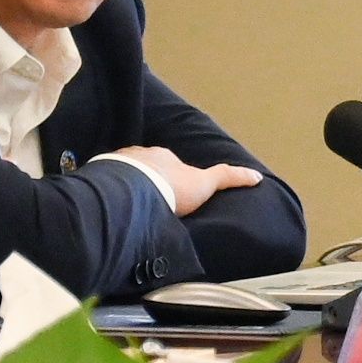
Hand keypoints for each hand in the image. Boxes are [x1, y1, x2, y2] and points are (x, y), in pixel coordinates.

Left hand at [113, 145, 262, 216]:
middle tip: (149, 201)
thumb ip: (228, 178)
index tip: (170, 190)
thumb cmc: (173, 187)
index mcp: (165, 156)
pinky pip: (108, 182)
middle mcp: (142, 154)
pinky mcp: (104, 175)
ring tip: (130, 208)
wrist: (137, 191)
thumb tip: (256, 176)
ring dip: (128, 186)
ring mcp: (121, 163)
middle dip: (148, 180)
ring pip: (126, 173)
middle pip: (146, 167)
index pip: (170, 164)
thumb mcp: (205, 184)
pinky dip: (112, 191)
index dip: (171, 177)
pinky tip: (114, 208)